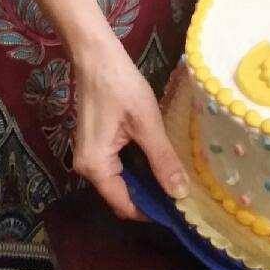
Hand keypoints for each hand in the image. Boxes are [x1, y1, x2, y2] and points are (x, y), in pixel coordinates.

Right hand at [72, 35, 188, 221]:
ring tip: (175, 180)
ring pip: (120, 181)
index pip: (124, 205)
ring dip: (145, 182)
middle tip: (183, 194)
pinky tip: (158, 162)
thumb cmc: (121, 86)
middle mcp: (86, 168)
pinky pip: (116, 167)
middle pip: (121, 195)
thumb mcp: (147, 123)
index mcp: (96, 167)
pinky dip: (136, 168)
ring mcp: (88, 156)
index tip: (180, 212)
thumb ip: (162, 160)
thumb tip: (180, 194)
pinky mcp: (93, 144)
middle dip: (150, 197)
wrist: (96, 56)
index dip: (151, 211)